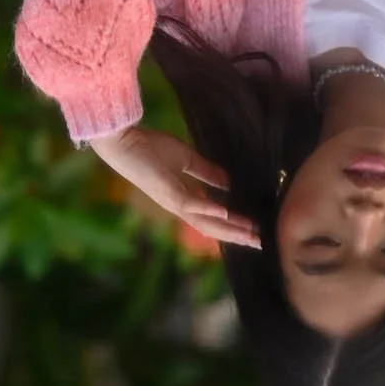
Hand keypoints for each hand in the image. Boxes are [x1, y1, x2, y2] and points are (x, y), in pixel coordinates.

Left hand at [89, 125, 261, 249]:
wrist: (124, 142)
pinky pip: (191, 205)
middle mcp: (180, 206)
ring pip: (205, 221)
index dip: (232, 226)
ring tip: (251, 233)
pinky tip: (226, 213)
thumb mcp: (184, 158)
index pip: (211, 218)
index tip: (253, 231)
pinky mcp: (168, 193)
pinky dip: (209, 210)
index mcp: (183, 199)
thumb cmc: (150, 148)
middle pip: (212, 227)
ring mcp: (174, 202)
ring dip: (229, 228)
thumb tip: (227, 184)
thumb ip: (204, 172)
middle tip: (260, 242)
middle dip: (236, 235)